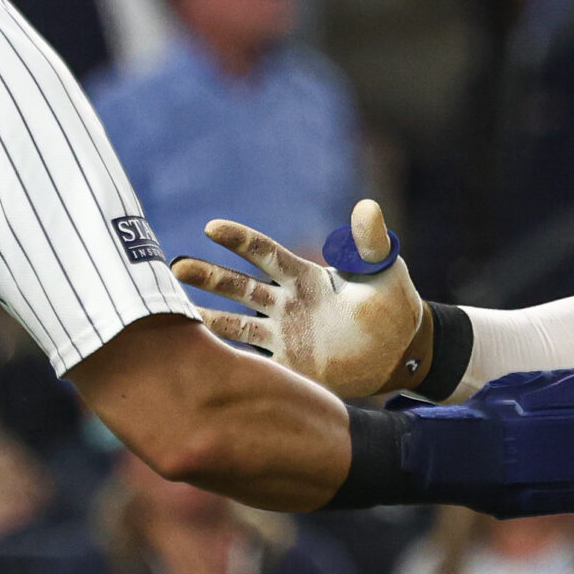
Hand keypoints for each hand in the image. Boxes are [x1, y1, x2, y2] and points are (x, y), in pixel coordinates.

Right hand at [173, 199, 426, 399]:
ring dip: (207, 317)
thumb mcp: (383, 272)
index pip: (266, 254)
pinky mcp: (290, 366)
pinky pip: (253, 363)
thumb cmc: (394, 306)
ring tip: (173, 312)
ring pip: (237, 324)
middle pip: (240, 287)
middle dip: (209, 277)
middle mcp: (287, 304)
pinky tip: (201, 359)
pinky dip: (229, 360)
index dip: (239, 240)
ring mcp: (285, 336)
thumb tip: (367, 207)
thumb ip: (369, 245)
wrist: (400, 354)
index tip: (212, 228)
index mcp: (306, 278)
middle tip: (175, 267)